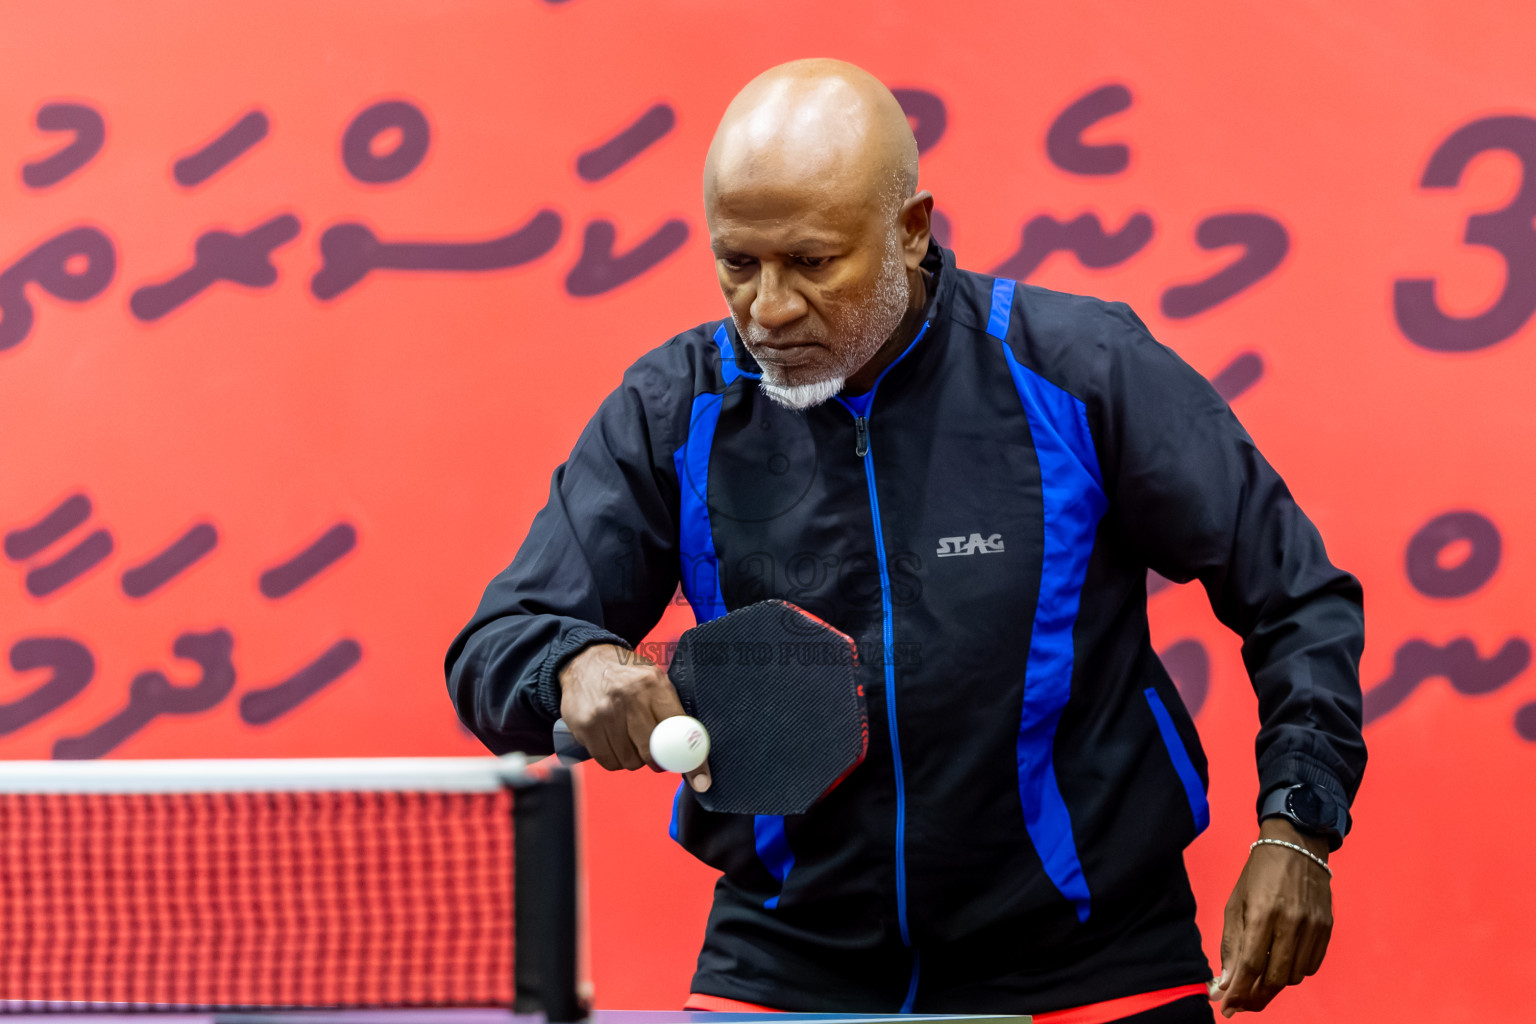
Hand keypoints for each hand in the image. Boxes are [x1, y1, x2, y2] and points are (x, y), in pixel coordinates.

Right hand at [558, 643, 711, 791]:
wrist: (585, 660)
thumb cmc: (627, 674)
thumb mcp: (655, 680)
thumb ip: (672, 712)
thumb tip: (691, 752)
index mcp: (654, 684)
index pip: (678, 730)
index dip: (690, 759)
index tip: (700, 780)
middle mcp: (628, 698)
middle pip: (651, 752)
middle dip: (658, 760)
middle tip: (658, 755)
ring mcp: (604, 713)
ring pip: (629, 761)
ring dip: (634, 759)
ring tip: (630, 740)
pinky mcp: (584, 726)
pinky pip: (607, 761)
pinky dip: (615, 759)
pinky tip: (615, 743)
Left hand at [1209, 818, 1332, 1015]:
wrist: (1296, 845)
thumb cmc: (1259, 874)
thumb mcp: (1236, 903)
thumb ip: (1232, 944)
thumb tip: (1226, 982)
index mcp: (1263, 912)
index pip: (1251, 964)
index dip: (1238, 991)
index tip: (1227, 1007)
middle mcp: (1292, 921)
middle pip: (1276, 978)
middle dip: (1256, 997)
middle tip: (1241, 1003)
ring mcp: (1313, 926)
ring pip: (1295, 976)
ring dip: (1274, 985)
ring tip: (1258, 981)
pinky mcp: (1327, 928)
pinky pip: (1311, 966)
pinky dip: (1295, 972)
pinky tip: (1280, 964)